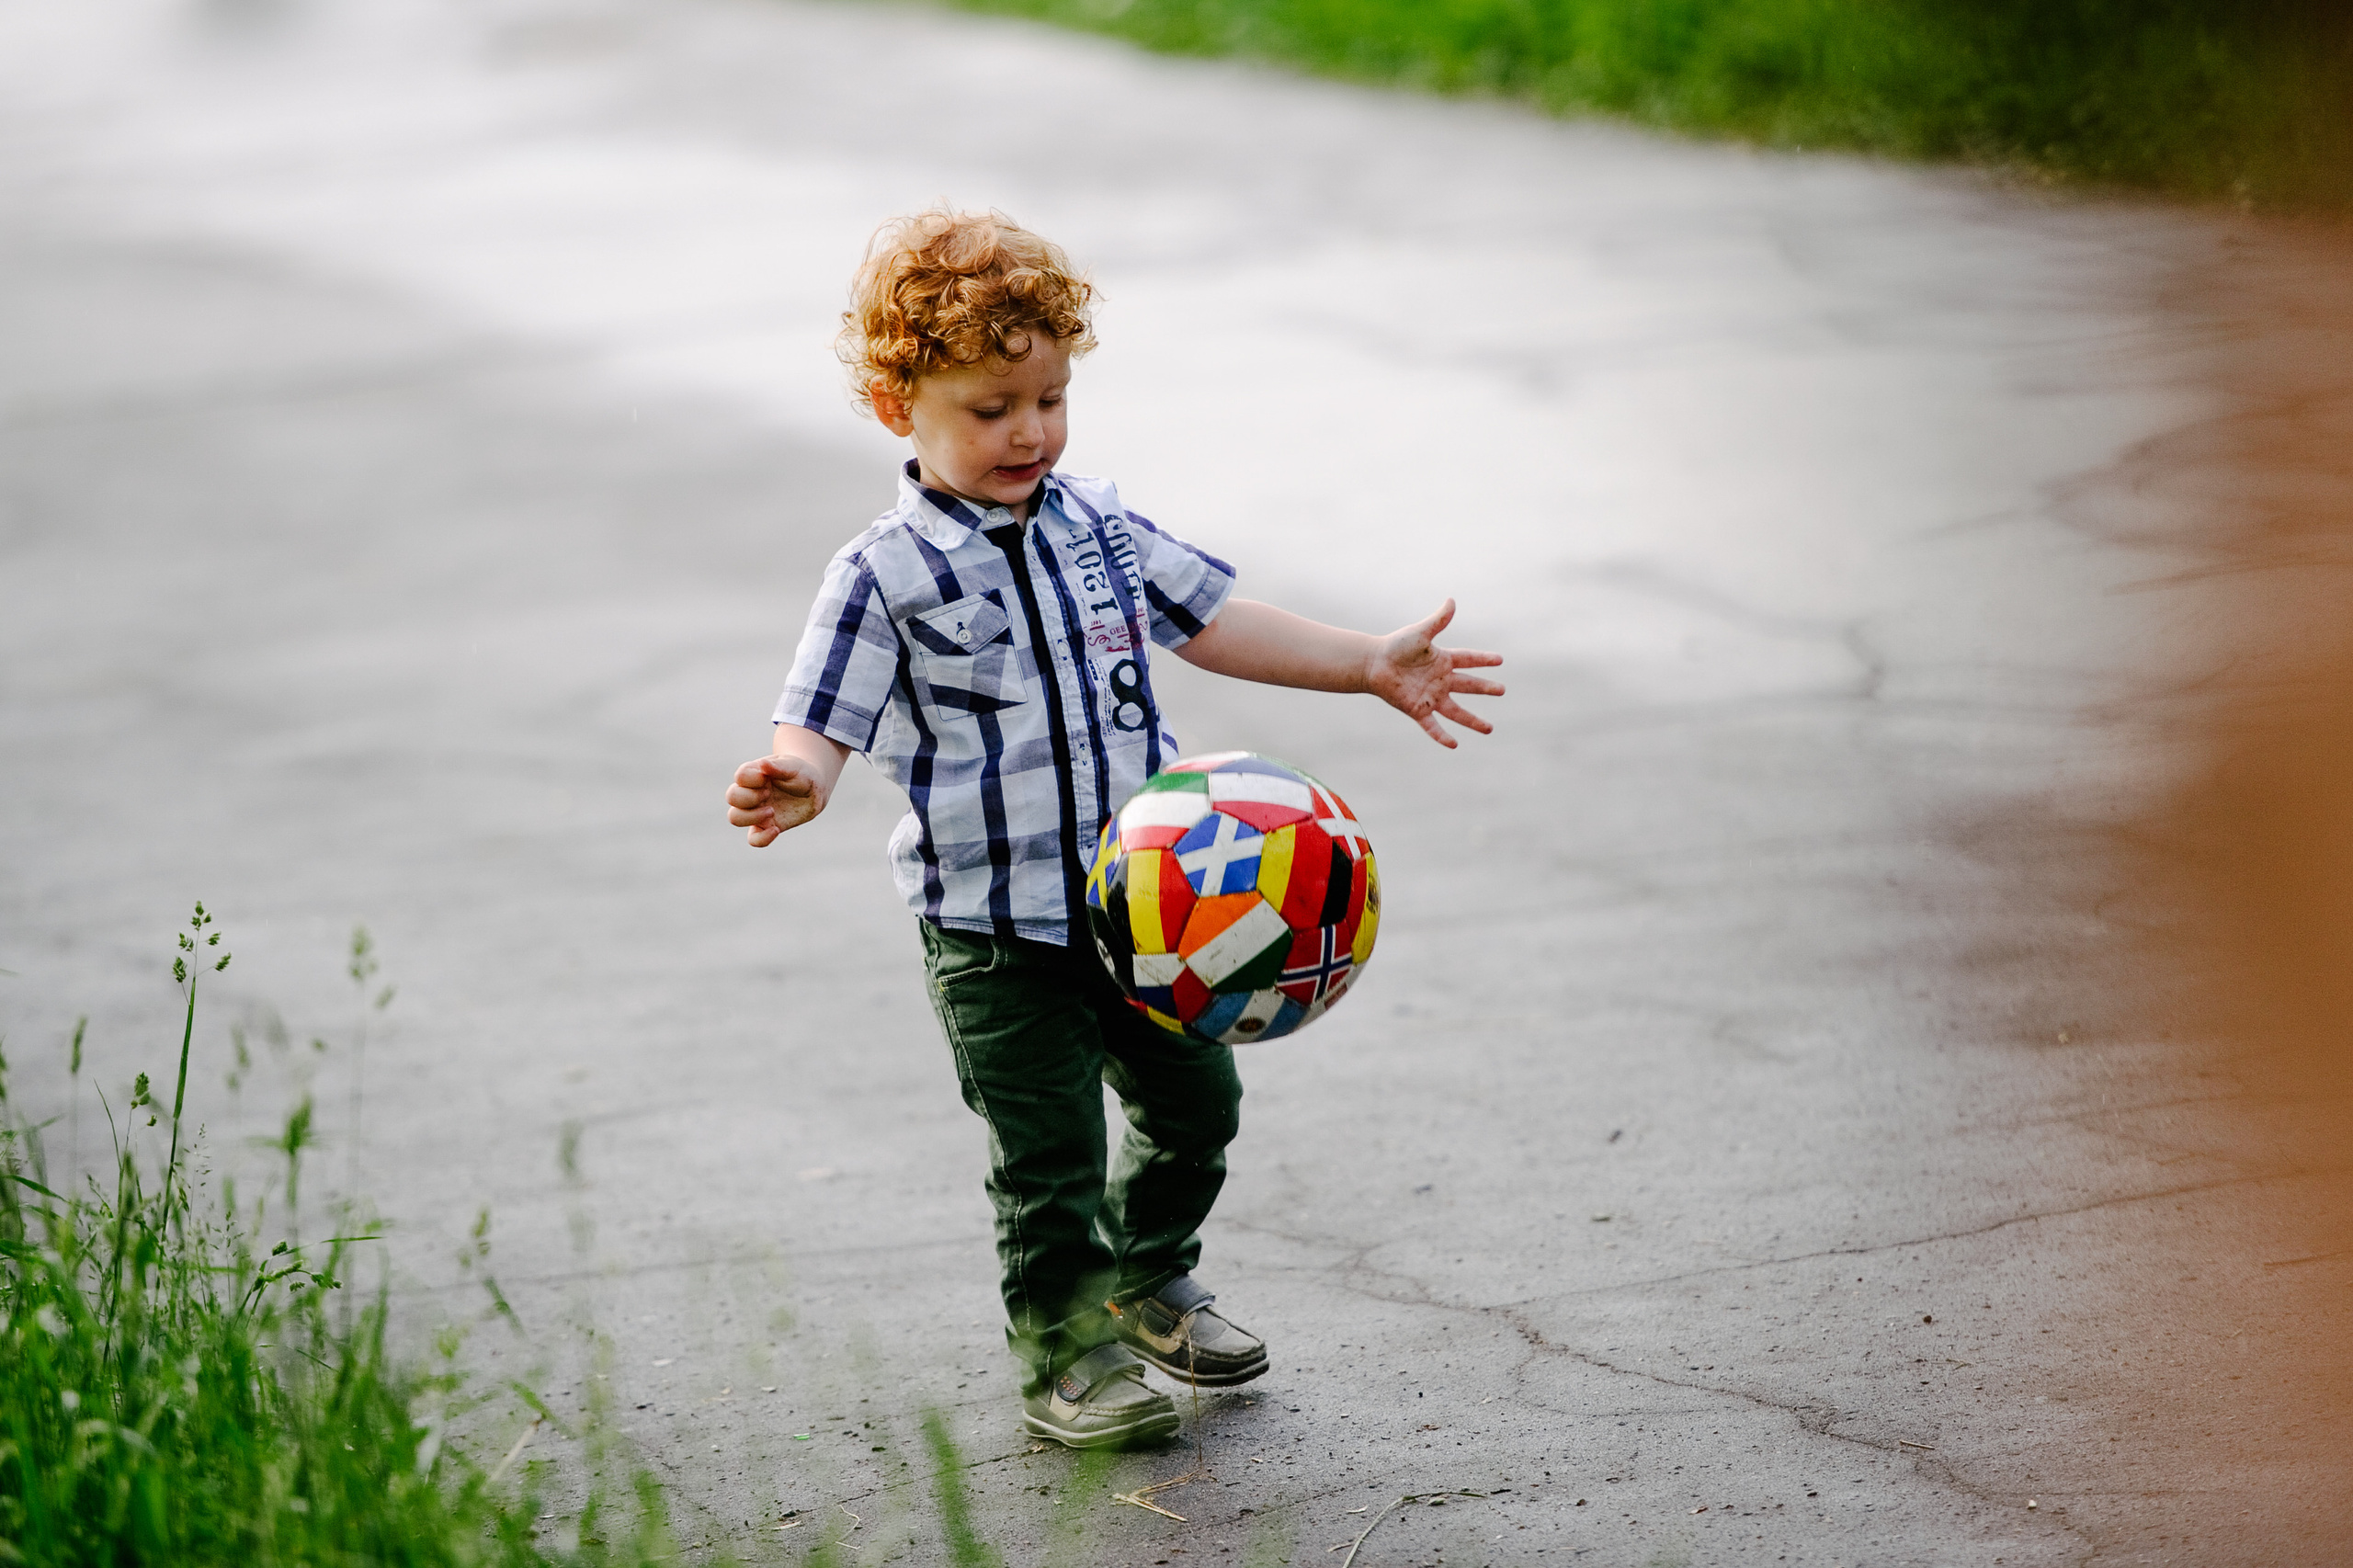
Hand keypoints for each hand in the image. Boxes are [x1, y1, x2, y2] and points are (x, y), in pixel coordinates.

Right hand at [727, 755, 826, 845]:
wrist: (814, 791)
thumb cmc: (801, 773)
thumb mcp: (793, 767)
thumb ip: (778, 766)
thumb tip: (762, 764)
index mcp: (754, 773)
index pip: (740, 776)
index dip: (751, 779)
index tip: (766, 778)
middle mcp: (750, 792)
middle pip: (732, 797)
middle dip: (749, 797)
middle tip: (768, 794)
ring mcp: (755, 810)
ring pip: (735, 817)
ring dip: (751, 816)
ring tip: (771, 811)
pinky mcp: (765, 826)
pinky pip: (753, 839)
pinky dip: (761, 838)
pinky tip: (776, 829)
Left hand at [1366, 599, 1503, 747]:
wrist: (1372, 664)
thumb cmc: (1395, 646)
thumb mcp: (1419, 633)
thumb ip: (1437, 621)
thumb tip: (1452, 601)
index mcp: (1443, 661)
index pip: (1468, 660)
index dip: (1483, 659)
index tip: (1499, 660)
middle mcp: (1440, 680)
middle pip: (1468, 686)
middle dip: (1485, 689)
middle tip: (1502, 690)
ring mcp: (1430, 696)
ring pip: (1456, 712)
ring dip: (1473, 721)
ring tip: (1490, 729)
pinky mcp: (1417, 709)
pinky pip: (1432, 725)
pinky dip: (1441, 735)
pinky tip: (1453, 745)